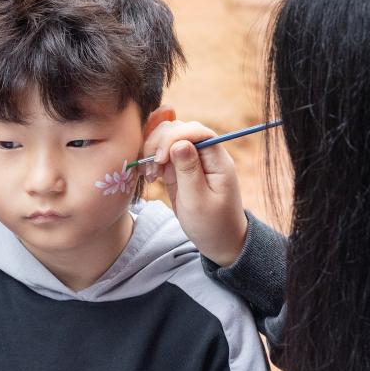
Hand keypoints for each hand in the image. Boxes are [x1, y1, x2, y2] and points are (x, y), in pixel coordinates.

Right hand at [143, 116, 247, 266]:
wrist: (219, 240)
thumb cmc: (212, 225)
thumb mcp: (198, 201)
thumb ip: (189, 171)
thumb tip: (180, 143)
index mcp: (217, 160)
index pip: (195, 131)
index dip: (174, 137)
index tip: (160, 159)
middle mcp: (205, 154)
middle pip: (179, 129)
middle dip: (160, 143)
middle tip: (151, 170)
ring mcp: (192, 159)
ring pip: (168, 138)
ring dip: (153, 151)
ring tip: (150, 175)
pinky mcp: (181, 168)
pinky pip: (164, 153)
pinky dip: (152, 160)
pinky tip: (150, 176)